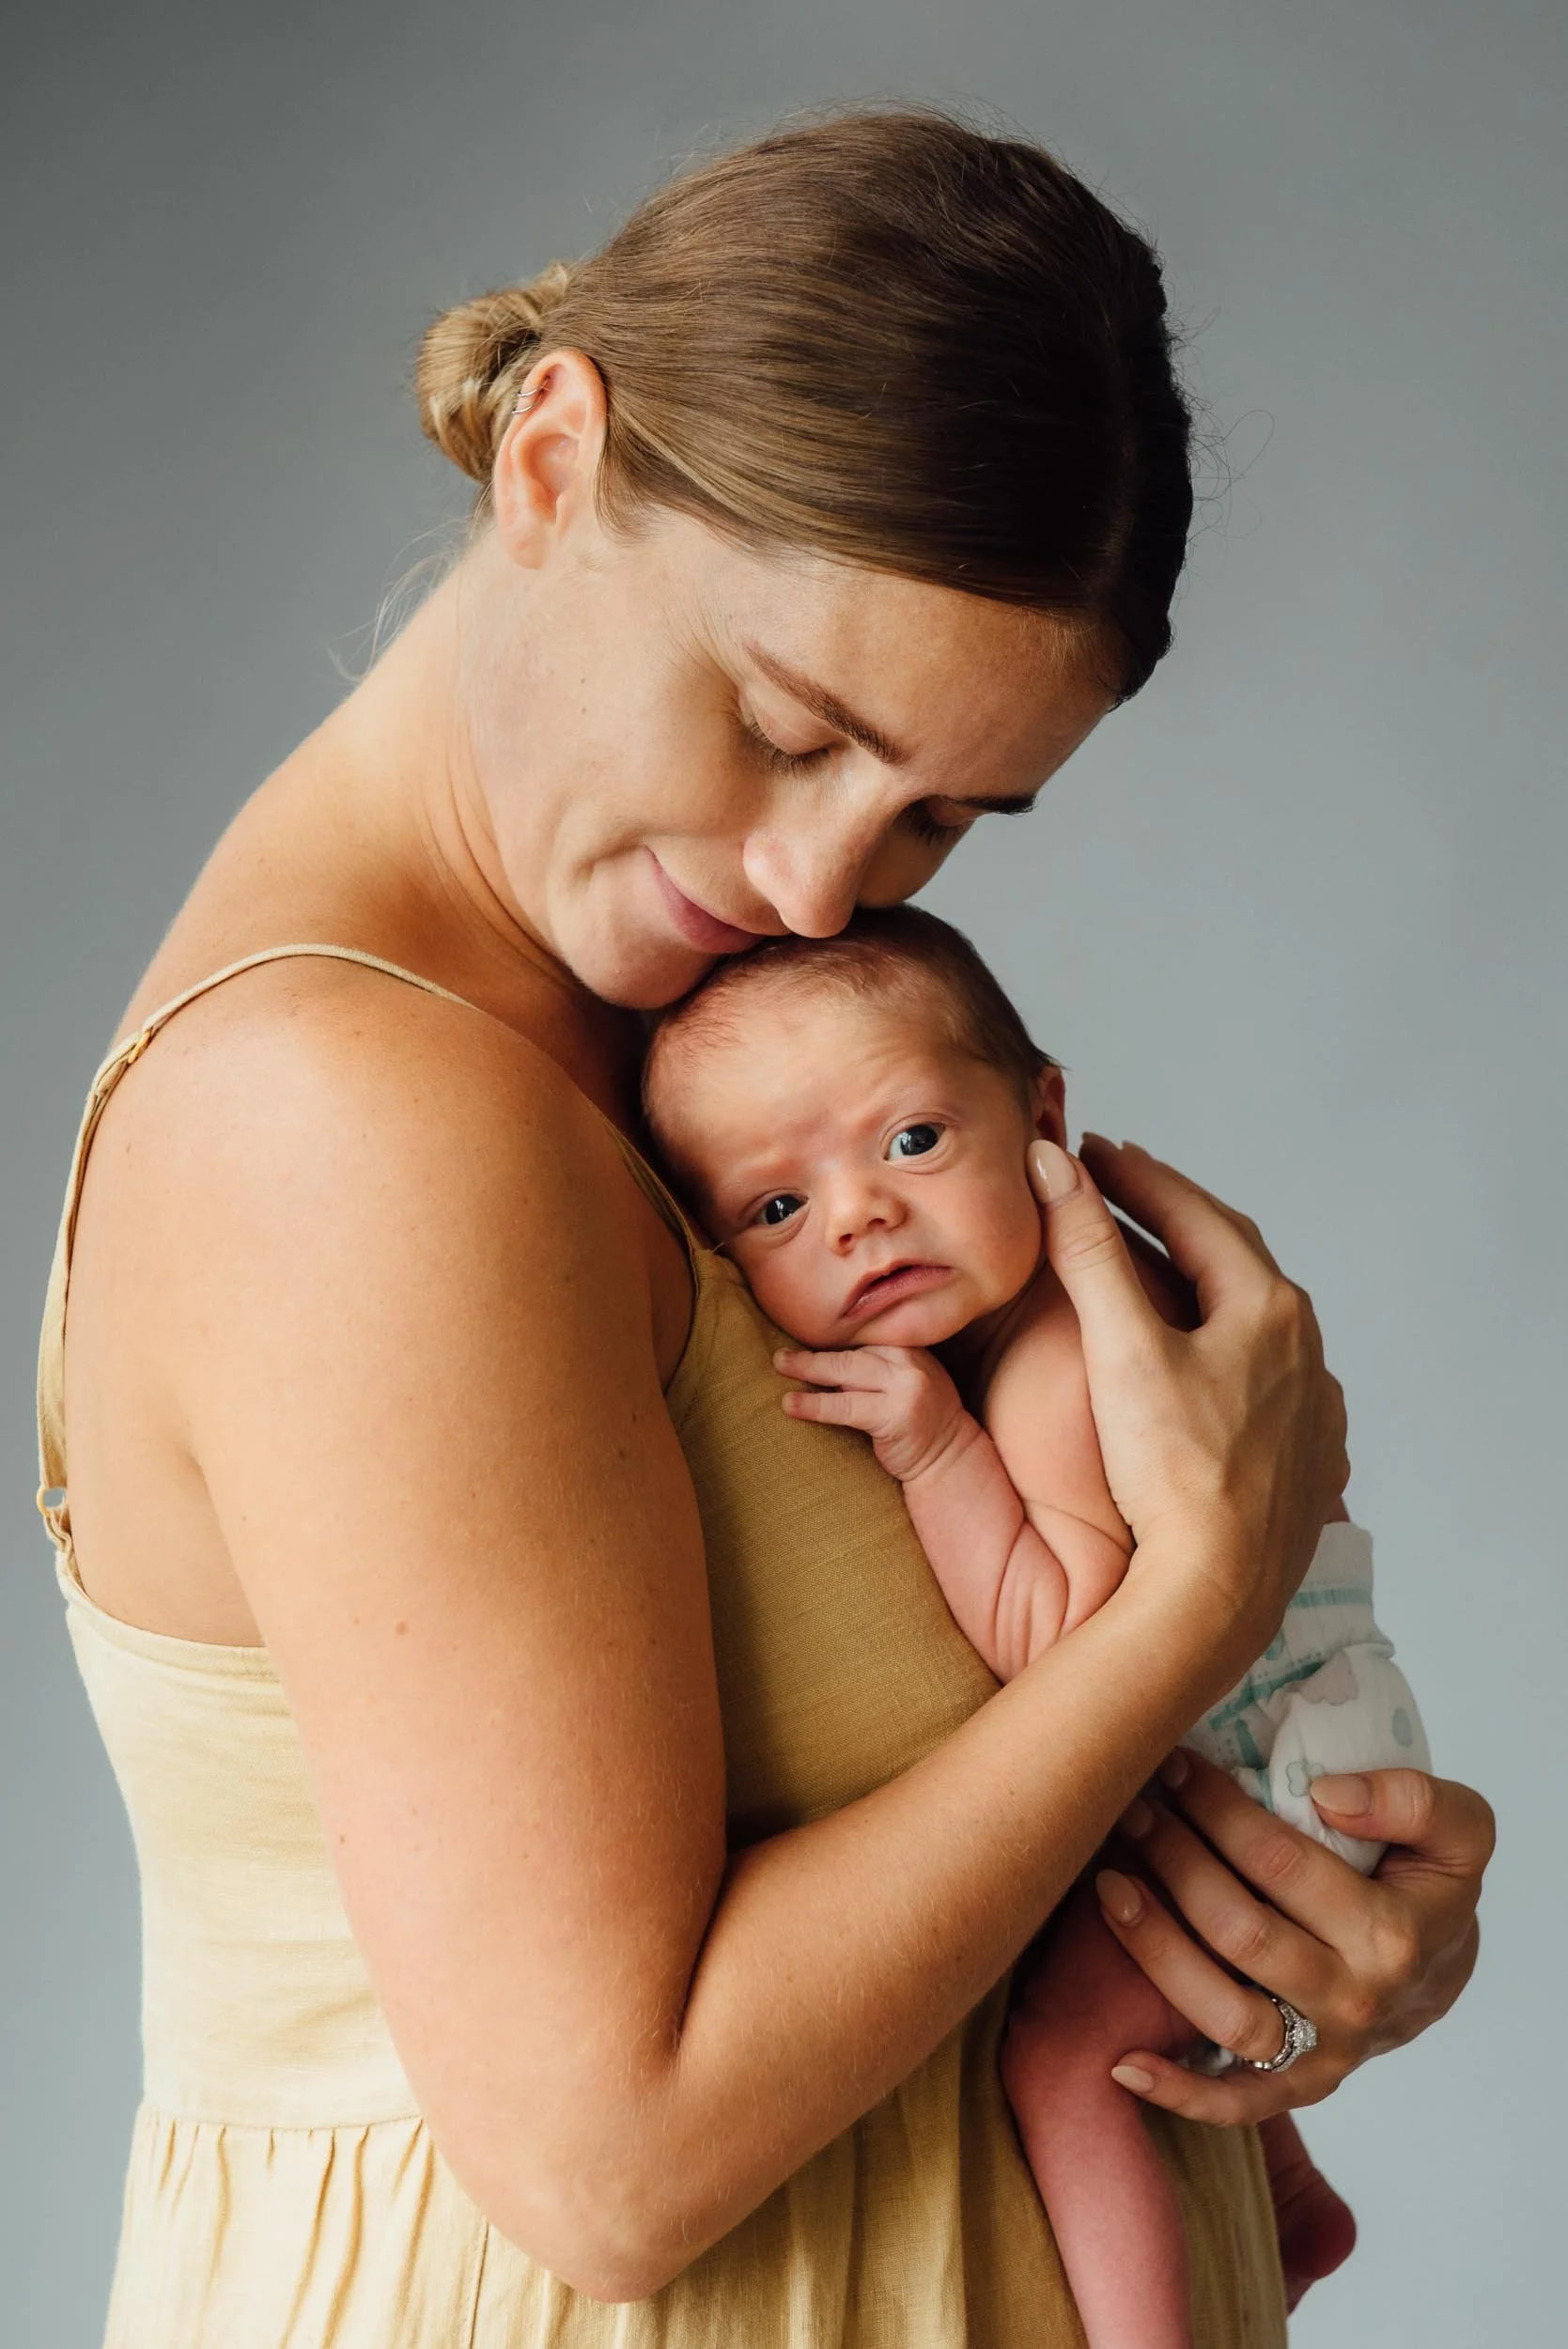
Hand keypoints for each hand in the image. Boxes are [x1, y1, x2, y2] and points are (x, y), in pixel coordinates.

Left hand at [774, 1343, 971, 1483]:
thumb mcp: (904, 1382)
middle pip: (851, 1351)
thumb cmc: (918, 1420)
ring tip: (780, 1367)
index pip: (863, 1335)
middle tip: (779, 1356)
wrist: (950, 1457)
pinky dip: (815, 1405)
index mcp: (910, 1347)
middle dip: (812, 1352)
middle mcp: (910, 1361)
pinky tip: (792, 1404)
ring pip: (845, 1372)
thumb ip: (876, 1366)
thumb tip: (821, 1357)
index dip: (830, 1337)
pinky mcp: (895, 1415)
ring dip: (808, 1369)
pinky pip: (846, 1406)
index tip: (798, 1331)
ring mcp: (905, 1387)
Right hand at [1028, 1137, 1348, 1681]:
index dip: (1137, 1178)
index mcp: (1269, 1309)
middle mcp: (1306, 1352)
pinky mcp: (1308, 1464)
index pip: (1196, 1214)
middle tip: (1119, 1190)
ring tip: (1159, 1269)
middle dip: (1174, 1220)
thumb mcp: (1122, 1347)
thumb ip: (1089, 1250)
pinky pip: (1269, 1384)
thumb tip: (1052, 1164)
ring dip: (1206, 1286)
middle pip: (1234, 1261)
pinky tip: (1207, 1367)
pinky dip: (1229, 1353)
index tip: (1091, 1151)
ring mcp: (1313, 1411)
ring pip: (1256, 1324)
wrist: (1218, 1593)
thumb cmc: (1173, 1472)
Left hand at [1092, 1748, 1493, 2122]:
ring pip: (1223, 2012)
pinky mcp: (1299, 2086)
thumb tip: (1327, 1795)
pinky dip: (1179, 2093)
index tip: (1173, 1765)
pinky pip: (1236, 2103)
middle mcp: (1354, 2000)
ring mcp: (1323, 2051)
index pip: (1279, 1862)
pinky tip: (1121, 2063)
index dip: (1215, 1808)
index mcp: (1391, 1933)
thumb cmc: (1428, 1884)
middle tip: (1131, 1807)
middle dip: (1173, 1859)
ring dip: (1155, 1947)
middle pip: (1238, 1931)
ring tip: (1108, 1883)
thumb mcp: (1455, 1827)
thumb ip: (1409, 1799)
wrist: (1443, 1969)